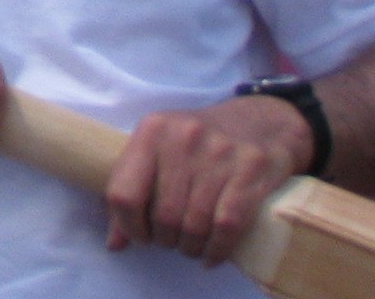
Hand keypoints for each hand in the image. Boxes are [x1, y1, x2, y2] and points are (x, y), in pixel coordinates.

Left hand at [102, 98, 308, 261]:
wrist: (260, 122)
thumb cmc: (199, 143)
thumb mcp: (160, 151)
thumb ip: (133, 191)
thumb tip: (114, 244)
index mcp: (152, 130)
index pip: (123, 193)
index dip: (129, 226)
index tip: (141, 236)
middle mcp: (183, 137)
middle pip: (163, 216)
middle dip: (166, 240)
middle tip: (173, 241)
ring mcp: (219, 153)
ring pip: (195, 225)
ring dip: (191, 248)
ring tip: (192, 247)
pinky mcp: (251, 170)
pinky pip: (227, 226)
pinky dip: (217, 249)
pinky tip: (212, 254)